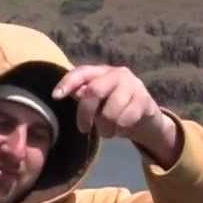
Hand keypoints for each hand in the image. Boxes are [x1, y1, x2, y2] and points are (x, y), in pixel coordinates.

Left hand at [51, 65, 181, 165]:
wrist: (146, 117)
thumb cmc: (114, 108)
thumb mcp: (97, 102)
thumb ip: (83, 95)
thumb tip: (71, 92)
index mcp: (102, 72)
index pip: (82, 72)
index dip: (68, 82)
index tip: (56, 96)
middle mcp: (118, 74)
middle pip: (94, 91)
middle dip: (85, 114)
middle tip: (84, 128)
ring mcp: (133, 86)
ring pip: (110, 112)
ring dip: (105, 128)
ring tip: (107, 131)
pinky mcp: (145, 101)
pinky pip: (125, 120)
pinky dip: (119, 130)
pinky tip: (120, 128)